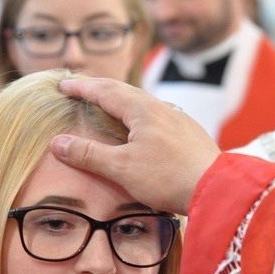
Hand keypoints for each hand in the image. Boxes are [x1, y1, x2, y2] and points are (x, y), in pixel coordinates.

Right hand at [53, 77, 220, 214]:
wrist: (216, 189)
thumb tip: (57, 142)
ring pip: (143, 102)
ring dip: (121, 99)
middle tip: (80, 87)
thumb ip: (88, 154)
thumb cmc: (168, 177)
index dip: (82, 87)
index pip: (104, 91)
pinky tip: (142, 126)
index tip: (63, 84)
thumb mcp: (121, 168)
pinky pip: (157, 115)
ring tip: (109, 103)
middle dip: (100, 87)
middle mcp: (161, 108)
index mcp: (142, 109)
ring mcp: (178, 119)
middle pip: (125, 90)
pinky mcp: (189, 133)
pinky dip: (139, 113)